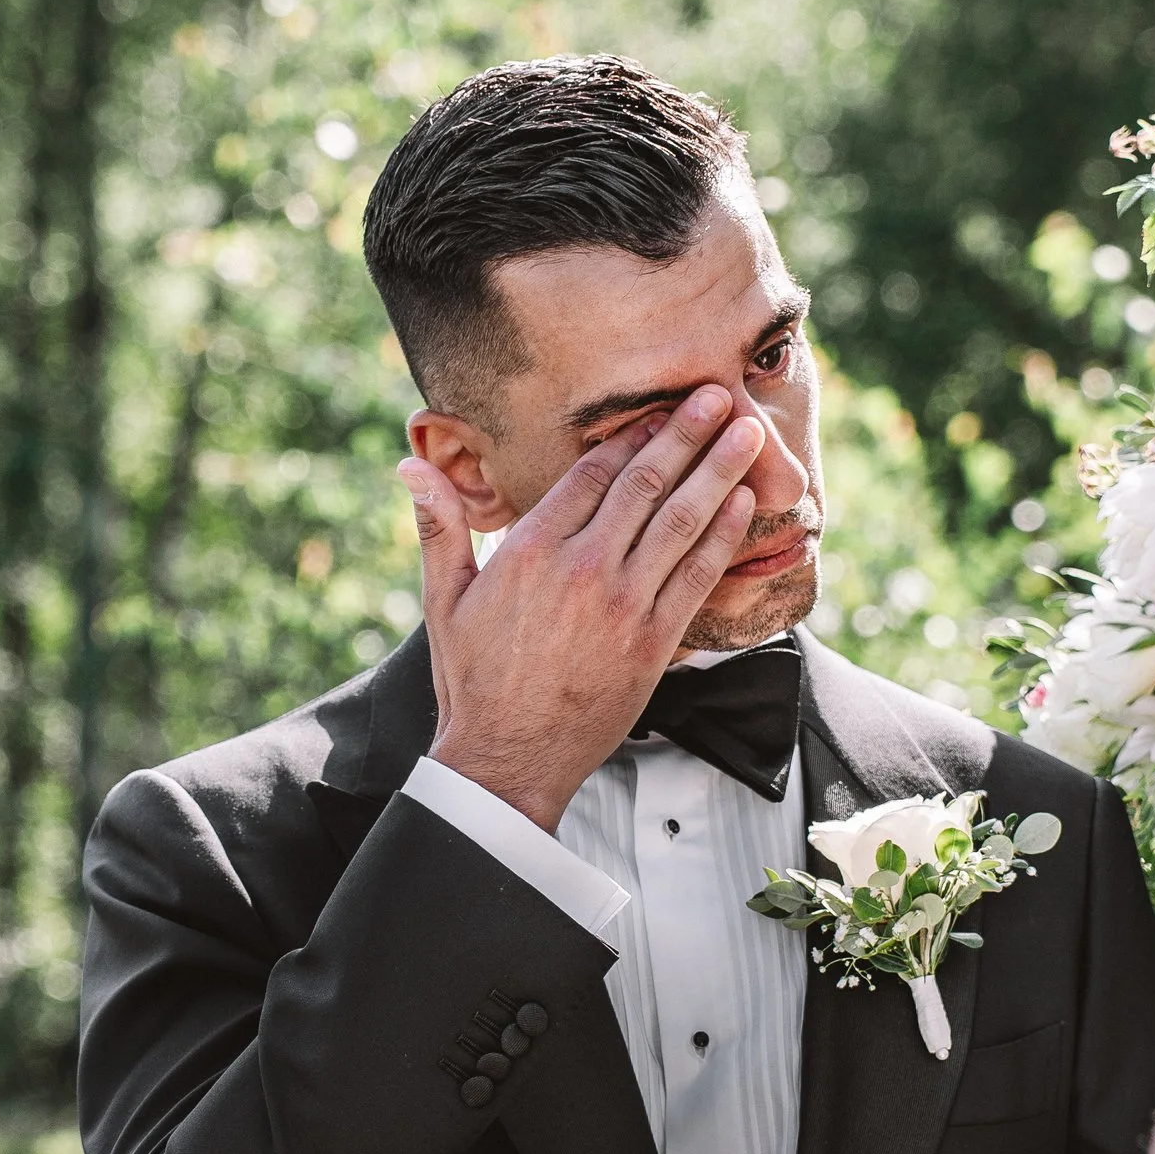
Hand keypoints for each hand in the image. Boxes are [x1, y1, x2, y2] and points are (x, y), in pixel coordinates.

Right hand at [396, 386, 765, 831]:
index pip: (593, 474)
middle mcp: (583, 567)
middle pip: (645, 484)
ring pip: (680, 521)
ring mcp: (623, 603)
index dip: (631, 435)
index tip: (660, 408)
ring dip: (718, 472)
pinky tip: (742, 504)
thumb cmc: (473, 681)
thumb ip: (439, 525)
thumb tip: (407, 464)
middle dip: (685, 435)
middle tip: (715, 395)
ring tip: (747, 434)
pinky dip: (722, 536)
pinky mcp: (653, 642)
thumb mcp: (443, 597)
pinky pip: (697, 575)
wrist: (507, 758)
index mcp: (532, 549)